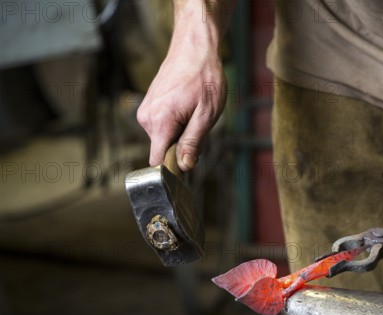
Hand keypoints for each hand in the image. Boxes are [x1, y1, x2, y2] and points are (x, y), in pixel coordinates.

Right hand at [137, 0, 228, 171]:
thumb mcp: (206, 115)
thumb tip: (184, 167)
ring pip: (164, 138)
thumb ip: (192, 143)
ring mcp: (145, 111)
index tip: (186, 165)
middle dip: (182, 145)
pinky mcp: (148, 106)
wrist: (195, 48)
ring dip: (180, 133)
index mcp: (159, 122)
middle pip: (163, 150)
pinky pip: (162, 127)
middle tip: (198, 124)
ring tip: (192, 111)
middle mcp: (146, 119)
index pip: (157, 162)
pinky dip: (176, 123)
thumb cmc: (204, 78)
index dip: (173, 168)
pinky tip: (186, 107)